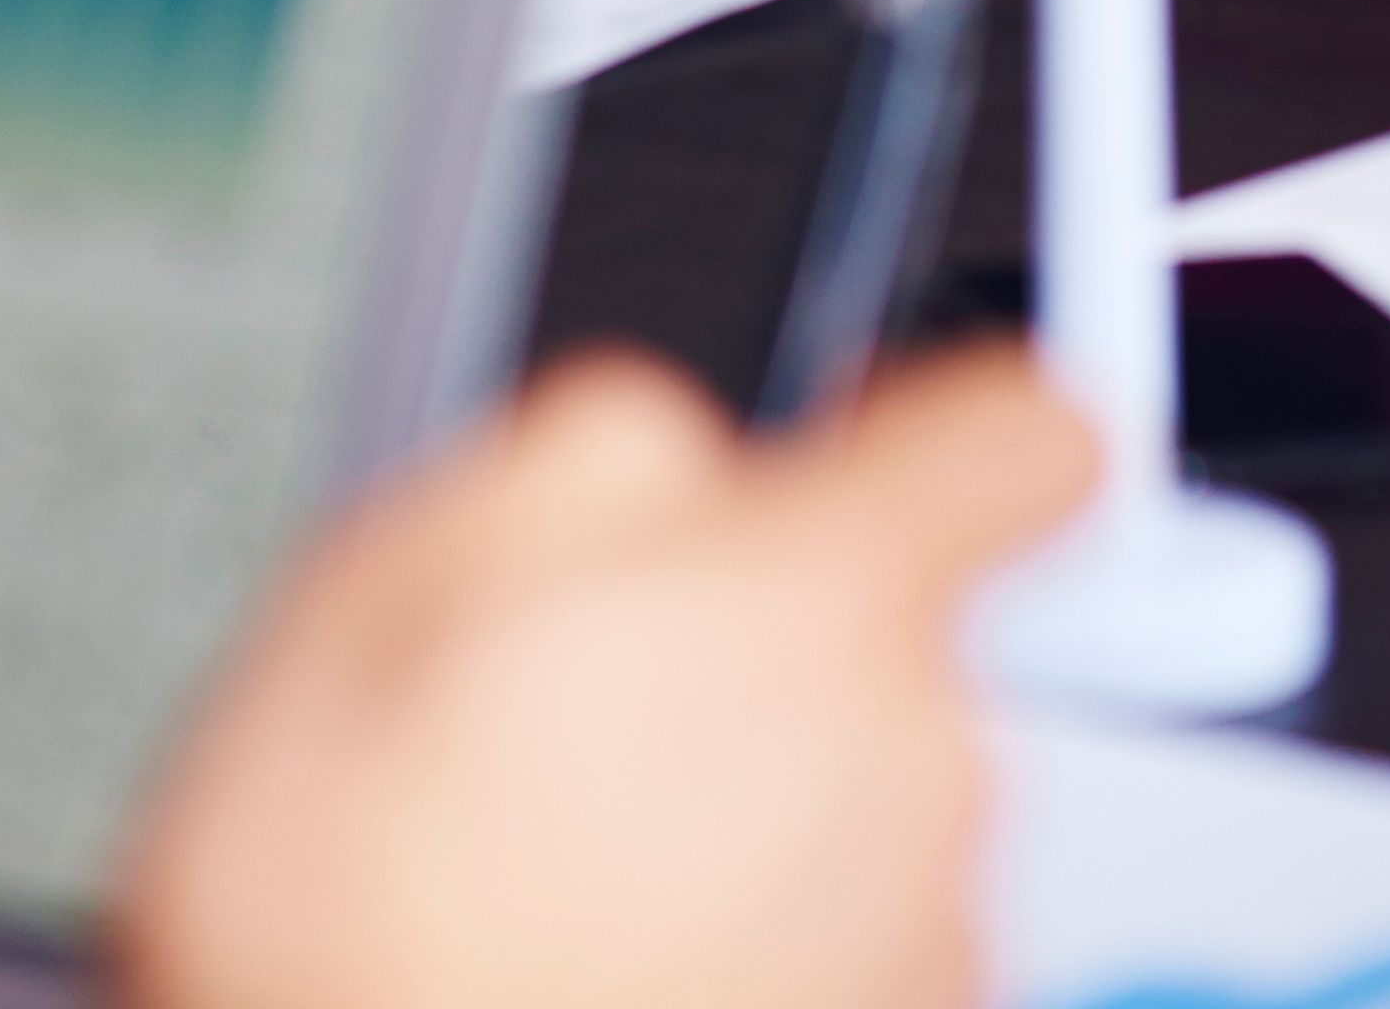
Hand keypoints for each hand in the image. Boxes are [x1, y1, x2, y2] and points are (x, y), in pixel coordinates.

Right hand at [115, 343, 1090, 1008]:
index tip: (886, 457)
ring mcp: (928, 921)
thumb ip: (598, 451)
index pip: (1030, 436)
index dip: (955, 434)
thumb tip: (683, 444)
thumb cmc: (359, 916)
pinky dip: (771, 935)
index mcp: (816, 599)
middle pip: (901, 634)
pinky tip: (620, 960)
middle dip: (768, 651)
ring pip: (872, 789)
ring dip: (759, 805)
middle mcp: (917, 759)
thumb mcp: (391, 582)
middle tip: (590, 724)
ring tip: (577, 871)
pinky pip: (865, 930)